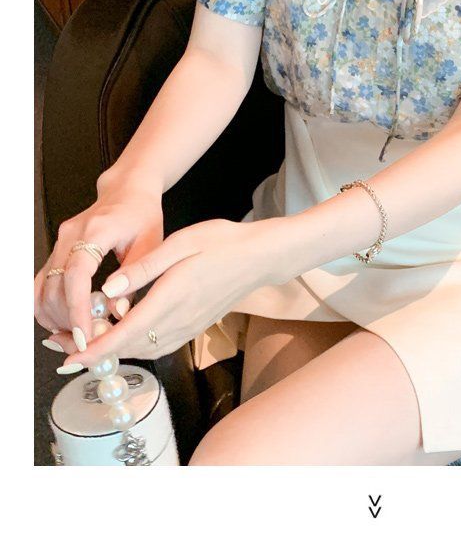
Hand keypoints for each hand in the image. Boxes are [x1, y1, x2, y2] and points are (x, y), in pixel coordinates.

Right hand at [34, 173, 163, 353]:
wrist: (128, 191)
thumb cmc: (141, 214)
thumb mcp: (151, 243)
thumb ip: (135, 277)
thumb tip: (119, 312)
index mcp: (96, 231)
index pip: (77, 275)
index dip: (77, 309)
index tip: (85, 334)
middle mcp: (71, 236)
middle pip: (55, 287)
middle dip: (67, 320)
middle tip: (88, 340)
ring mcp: (60, 242)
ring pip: (43, 289)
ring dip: (56, 316)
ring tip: (80, 333)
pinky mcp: (57, 251)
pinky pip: (42, 284)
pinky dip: (48, 306)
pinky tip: (65, 320)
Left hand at [58, 217, 283, 368]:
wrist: (260, 256)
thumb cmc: (222, 243)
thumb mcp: (181, 243)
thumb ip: (143, 268)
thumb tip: (109, 289)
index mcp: (172, 297)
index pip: (126, 333)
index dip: (95, 349)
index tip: (69, 357)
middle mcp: (179, 320)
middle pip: (129, 349)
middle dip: (92, 353)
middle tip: (59, 348)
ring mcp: (187, 327)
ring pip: (141, 351)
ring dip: (111, 352)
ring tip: (80, 344)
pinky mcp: (193, 327)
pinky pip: (156, 347)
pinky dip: (132, 347)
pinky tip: (119, 337)